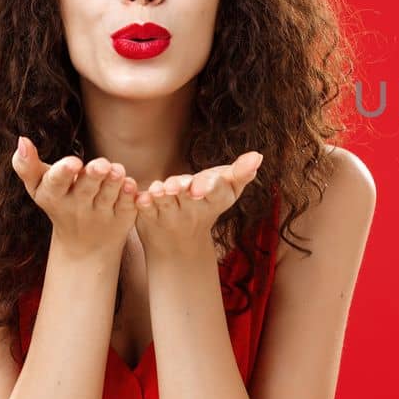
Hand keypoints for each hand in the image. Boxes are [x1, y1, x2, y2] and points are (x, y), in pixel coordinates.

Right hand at [11, 136, 138, 259]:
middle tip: (102, 165)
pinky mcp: (121, 219)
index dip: (64, 173)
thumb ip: (26, 165)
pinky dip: (130, 197)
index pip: (56, 184)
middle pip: (86, 189)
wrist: (84, 246)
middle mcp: (77, 207)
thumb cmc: (58, 202)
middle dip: (93, 176)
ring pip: (108, 196)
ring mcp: (100, 214)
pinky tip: (131, 184)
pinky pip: (126, 207)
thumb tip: (21, 139)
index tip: (73, 162)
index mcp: (53, 196)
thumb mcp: (38, 187)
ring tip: (117, 170)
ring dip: (114, 183)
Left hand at [134, 151, 262, 260]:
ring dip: (161, 195)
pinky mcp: (149, 217)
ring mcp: (170, 215)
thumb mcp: (228, 191)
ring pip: (165, 203)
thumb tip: (258, 155)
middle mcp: (193, 210)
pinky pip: (145, 210)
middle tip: (176, 185)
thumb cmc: (208, 203)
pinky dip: (142, 203)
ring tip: (159, 189)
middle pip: (188, 197)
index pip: (216, 193)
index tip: (205, 185)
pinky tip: (140, 196)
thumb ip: (241, 173)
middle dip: (182, 189)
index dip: (211, 187)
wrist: (180, 243)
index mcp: (214, 200)